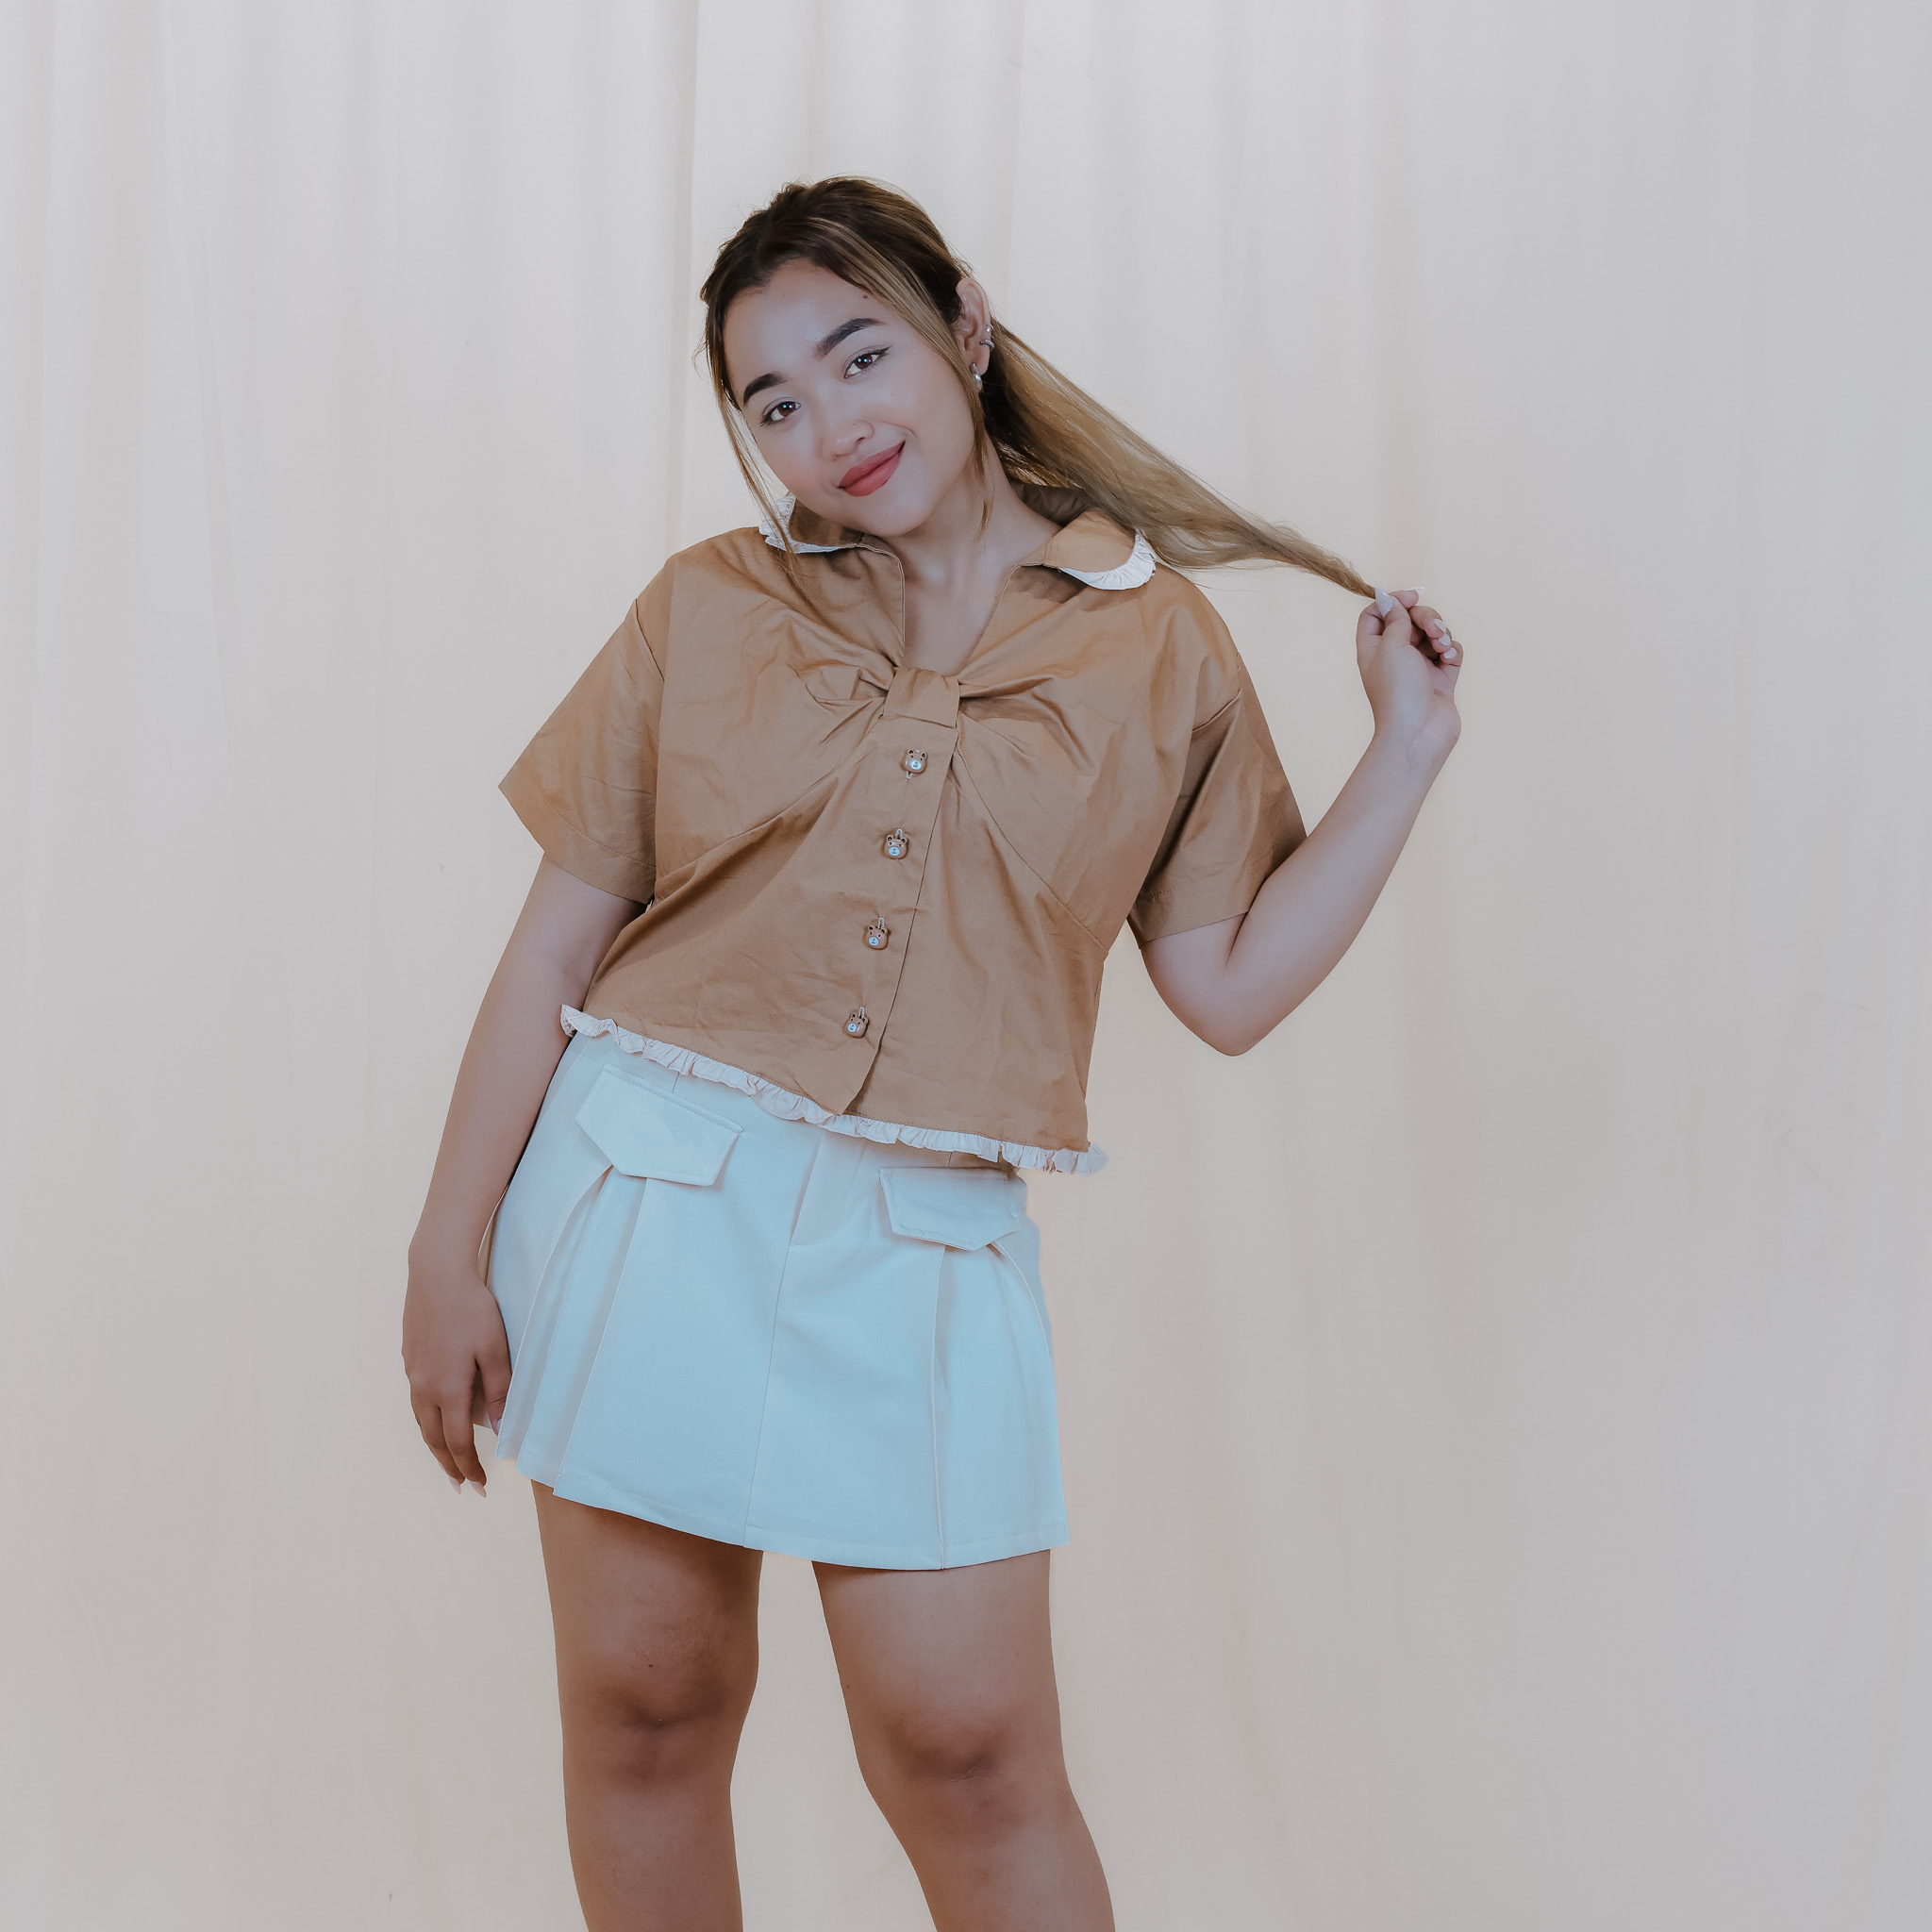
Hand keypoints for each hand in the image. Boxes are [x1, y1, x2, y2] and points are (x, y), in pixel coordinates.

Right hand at [402, 1243, 511, 1492]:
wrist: (436, 1273)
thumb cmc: (471, 1309)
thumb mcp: (494, 1349)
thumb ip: (498, 1390)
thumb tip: (501, 1427)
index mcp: (446, 1388)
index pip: (457, 1441)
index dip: (469, 1466)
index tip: (479, 1485)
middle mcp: (423, 1386)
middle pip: (433, 1438)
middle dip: (449, 1464)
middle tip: (462, 1485)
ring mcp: (413, 1372)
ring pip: (421, 1420)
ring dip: (435, 1444)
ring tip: (448, 1461)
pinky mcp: (409, 1357)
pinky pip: (417, 1400)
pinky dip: (428, 1419)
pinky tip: (436, 1417)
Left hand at [1356, 586, 1462, 776]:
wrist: (1418, 732)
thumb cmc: (1397, 691)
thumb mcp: (1390, 646)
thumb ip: (1394, 619)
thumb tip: (1391, 599)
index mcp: (1374, 648)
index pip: (1378, 614)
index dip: (1394, 601)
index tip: (1413, 596)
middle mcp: (1395, 656)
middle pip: (1411, 619)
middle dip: (1426, 617)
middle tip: (1433, 630)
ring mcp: (1420, 667)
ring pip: (1434, 633)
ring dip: (1441, 633)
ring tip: (1442, 648)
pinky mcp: (1442, 677)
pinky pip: (1451, 651)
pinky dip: (1452, 650)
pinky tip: (1449, 659)